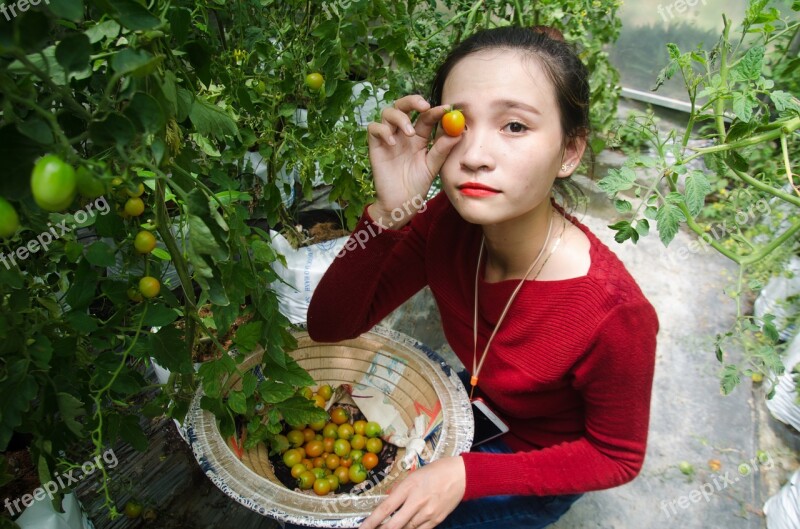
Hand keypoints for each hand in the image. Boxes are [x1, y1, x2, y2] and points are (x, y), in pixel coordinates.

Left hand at [359, 456, 465, 528]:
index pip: (386, 508)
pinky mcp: (437, 520)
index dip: (371, 521)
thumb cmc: (436, 471)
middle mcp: (417, 501)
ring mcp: (428, 512)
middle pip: (395, 524)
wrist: (461, 475)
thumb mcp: (413, 475)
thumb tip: (387, 501)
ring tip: (391, 527)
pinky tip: (407, 528)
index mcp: (409, 487)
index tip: (362, 528)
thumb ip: (399, 489)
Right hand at [366, 95, 460, 226]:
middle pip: (404, 106)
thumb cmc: (417, 186)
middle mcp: (403, 134)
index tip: (447, 109)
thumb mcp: (432, 167)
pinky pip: (374, 128)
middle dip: (413, 101)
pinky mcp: (375, 147)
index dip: (435, 110)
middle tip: (424, 106)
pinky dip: (383, 130)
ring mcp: (388, 139)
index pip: (426, 116)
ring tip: (410, 133)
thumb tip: (458, 132)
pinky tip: (392, 142)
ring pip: (388, 112)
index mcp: (419, 137)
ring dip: (400, 117)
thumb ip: (442, 149)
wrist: (401, 204)